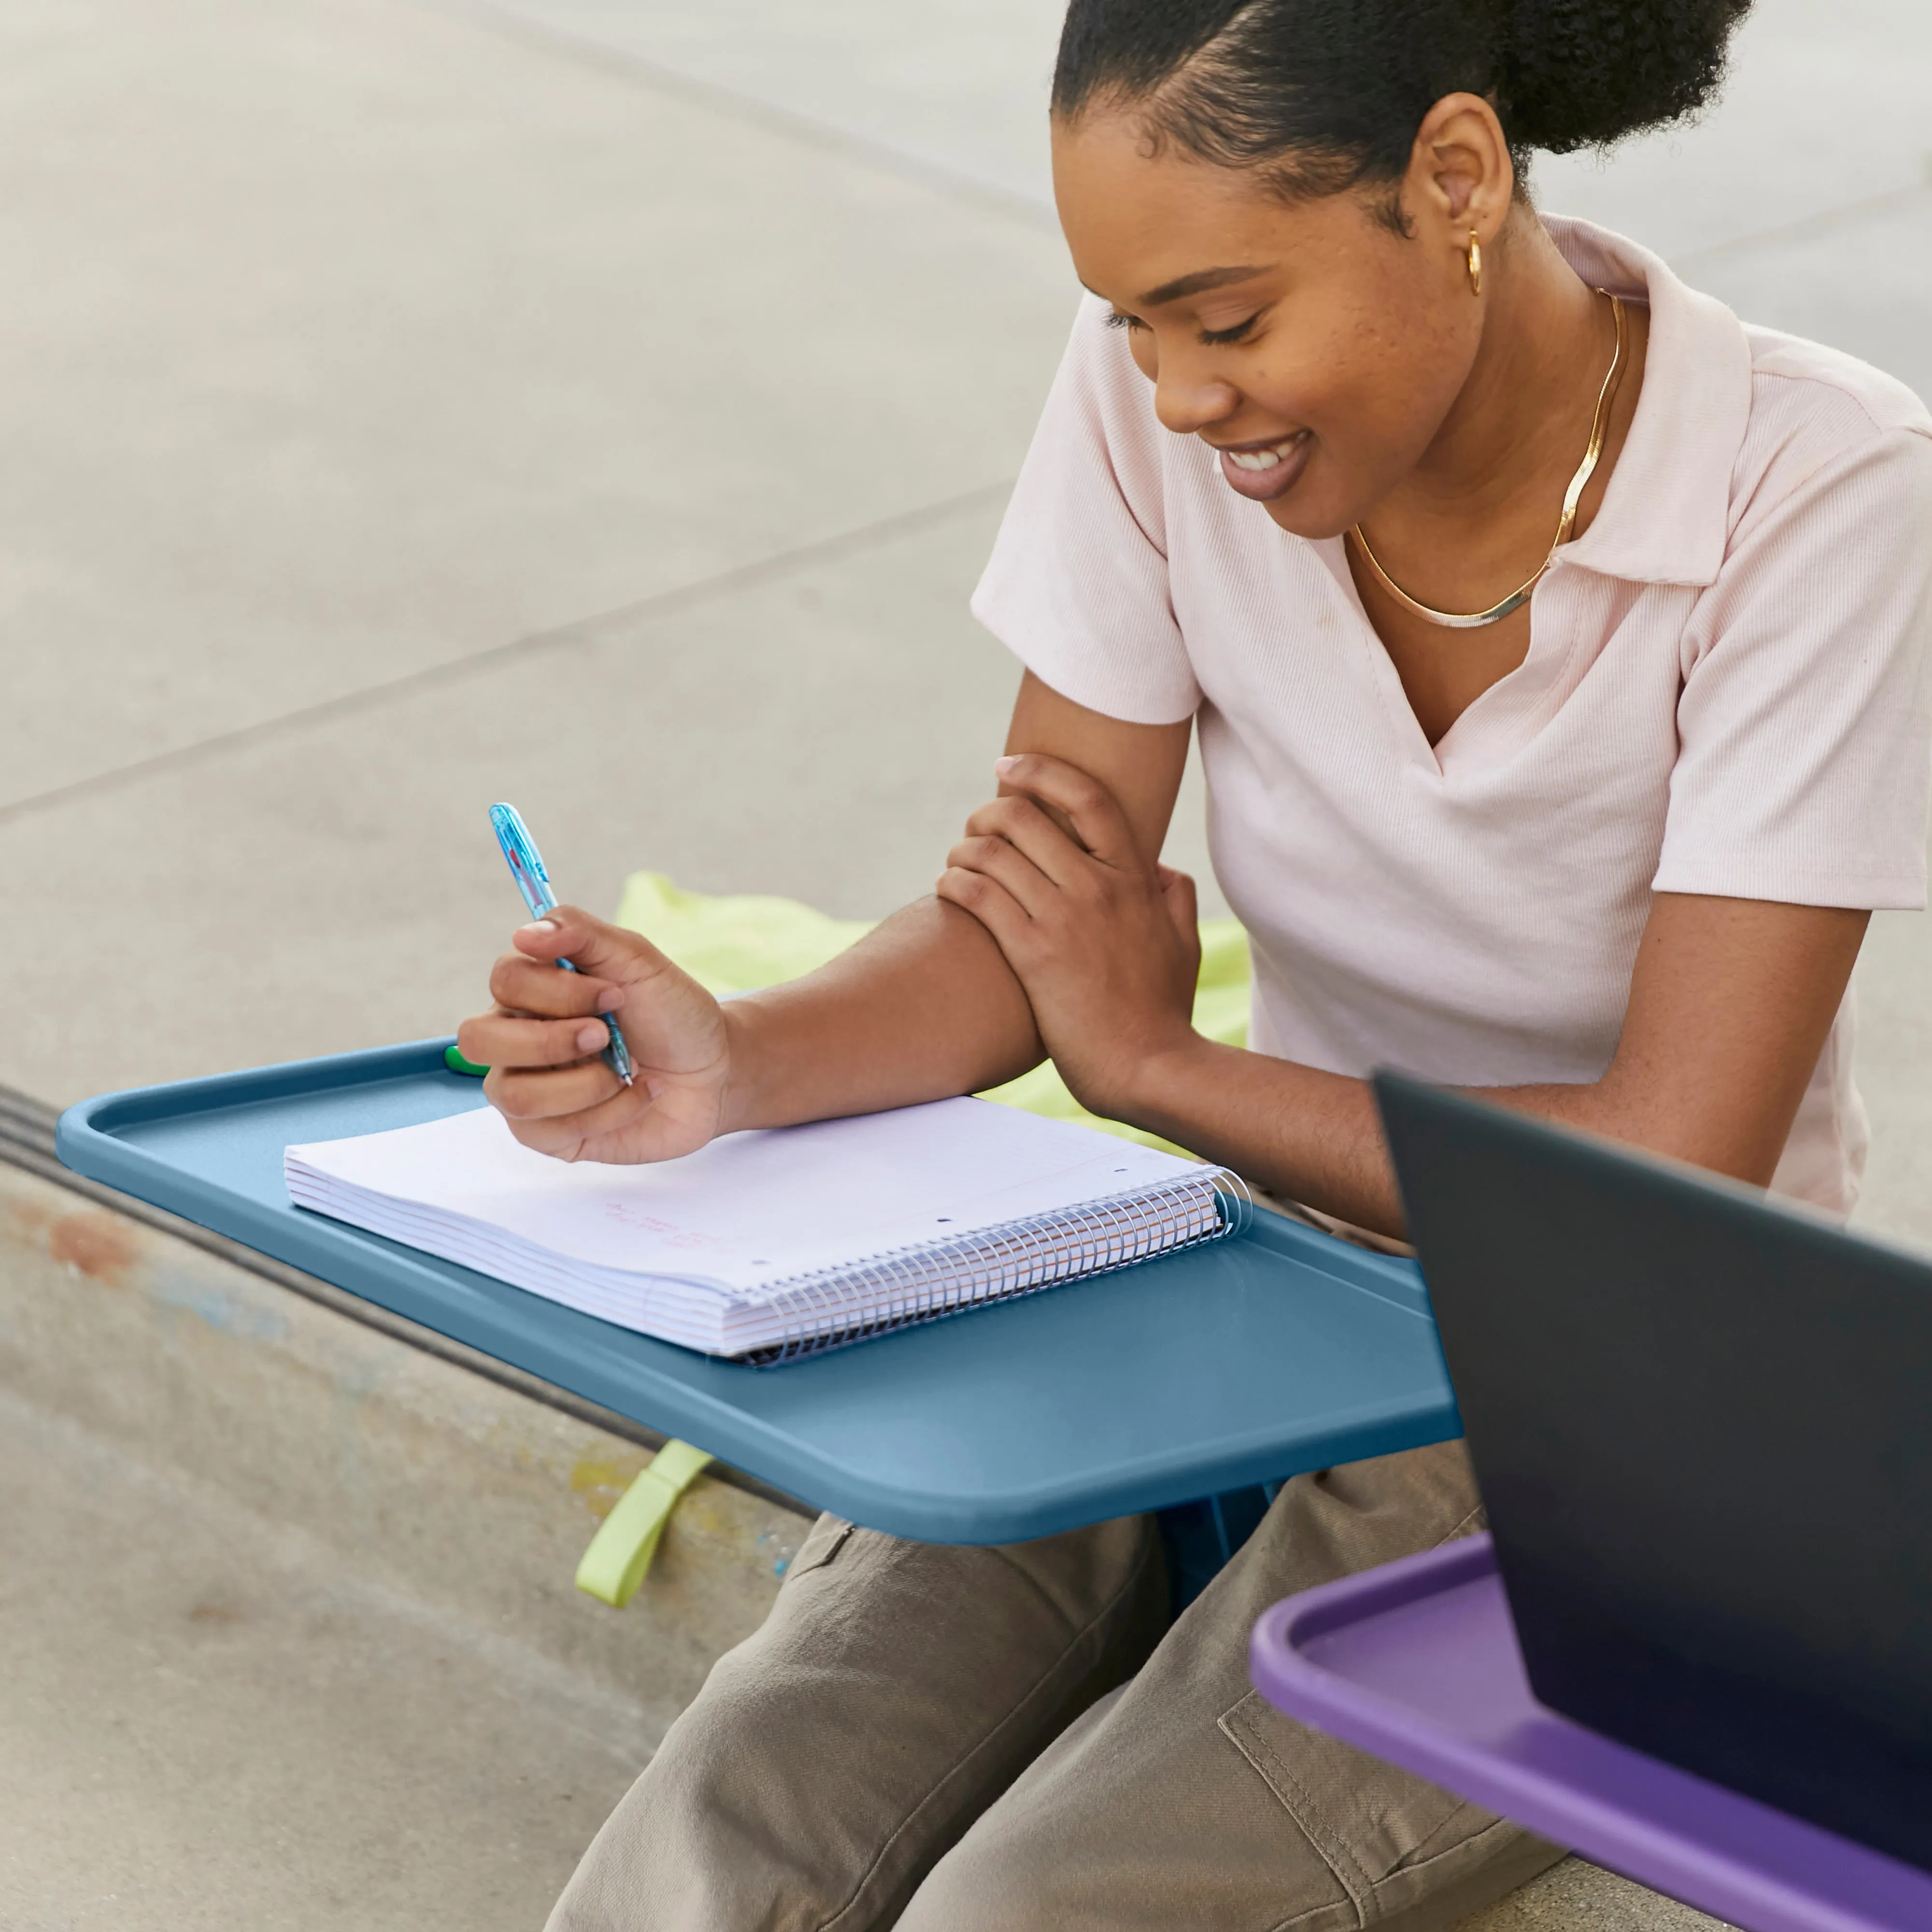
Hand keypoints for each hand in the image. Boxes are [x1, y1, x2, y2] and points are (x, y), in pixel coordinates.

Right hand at [455, 907, 731, 1163]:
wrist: (714, 1071)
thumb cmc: (671, 1013)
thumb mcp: (637, 959)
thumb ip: (581, 933)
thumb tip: (525, 933)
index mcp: (533, 990)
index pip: (505, 979)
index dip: (556, 989)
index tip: (614, 993)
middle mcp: (517, 1038)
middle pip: (477, 1039)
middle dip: (550, 1040)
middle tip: (605, 1035)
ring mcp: (528, 1087)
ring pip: (510, 1094)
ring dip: (583, 1084)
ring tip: (626, 1072)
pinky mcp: (549, 1134)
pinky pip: (546, 1131)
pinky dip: (605, 1113)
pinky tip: (635, 1096)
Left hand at [934, 753, 1201, 1119]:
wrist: (1150, 1068)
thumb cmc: (1165, 1012)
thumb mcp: (1184, 945)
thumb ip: (1176, 898)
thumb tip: (1162, 871)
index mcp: (1134, 878)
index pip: (1087, 798)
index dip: (1041, 771)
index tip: (1008, 766)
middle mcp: (1097, 888)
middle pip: (1022, 817)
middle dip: (985, 813)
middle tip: (973, 829)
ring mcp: (1063, 919)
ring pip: (991, 853)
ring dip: (961, 851)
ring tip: (955, 865)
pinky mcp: (1032, 955)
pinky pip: (977, 896)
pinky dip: (952, 883)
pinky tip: (947, 891)